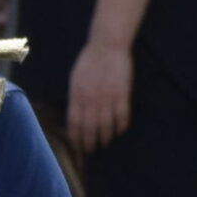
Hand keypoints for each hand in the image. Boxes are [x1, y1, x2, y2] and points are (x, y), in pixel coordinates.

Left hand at [66, 37, 133, 152]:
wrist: (107, 47)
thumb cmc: (89, 61)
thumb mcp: (75, 79)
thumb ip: (76, 97)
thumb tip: (76, 114)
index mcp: (77, 96)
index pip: (74, 123)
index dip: (76, 137)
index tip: (77, 145)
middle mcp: (91, 100)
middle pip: (89, 128)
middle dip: (89, 142)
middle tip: (91, 150)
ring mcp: (107, 98)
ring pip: (106, 125)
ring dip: (105, 137)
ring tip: (105, 144)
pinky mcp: (122, 94)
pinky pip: (122, 116)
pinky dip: (121, 126)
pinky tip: (120, 131)